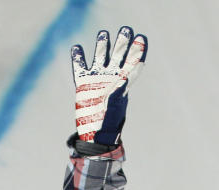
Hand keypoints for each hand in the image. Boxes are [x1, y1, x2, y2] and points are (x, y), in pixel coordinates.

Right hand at [71, 26, 147, 144]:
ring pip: (100, 56)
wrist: (96, 132)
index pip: (132, 62)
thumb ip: (120, 88)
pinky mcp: (83, 83)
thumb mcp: (117, 103)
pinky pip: (80, 67)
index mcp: (123, 81)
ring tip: (104, 33)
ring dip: (102, 45)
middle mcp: (111, 77)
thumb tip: (124, 76)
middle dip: (122, 42)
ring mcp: (97, 79)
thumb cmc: (110, 120)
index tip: (141, 38)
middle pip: (117, 55)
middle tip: (126, 29)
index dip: (137, 50)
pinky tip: (77, 48)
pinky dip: (78, 58)